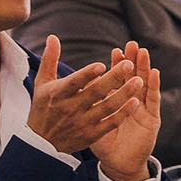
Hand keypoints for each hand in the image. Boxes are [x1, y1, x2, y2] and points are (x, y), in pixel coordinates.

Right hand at [26, 35, 143, 154]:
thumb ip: (49, 59)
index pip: (74, 82)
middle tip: (130, 64)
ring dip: (124, 93)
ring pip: (107, 107)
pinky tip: (136, 102)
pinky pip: (111, 122)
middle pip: (95, 92)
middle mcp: (70, 108)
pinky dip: (123, 113)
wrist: (41, 144)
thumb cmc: (43, 107)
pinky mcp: (91, 134)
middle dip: (114, 78)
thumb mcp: (42, 83)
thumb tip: (53, 37)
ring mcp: (82, 122)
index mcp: (58, 94)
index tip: (101, 64)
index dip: (87, 74)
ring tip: (139, 80)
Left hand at [89, 41, 160, 180]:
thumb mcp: (92, 120)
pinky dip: (153, 86)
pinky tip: (153, 73)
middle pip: (132, 77)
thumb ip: (87, 102)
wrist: (118, 163)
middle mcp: (131, 101)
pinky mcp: (152, 118)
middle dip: (132, 60)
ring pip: (144, 84)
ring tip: (142, 52)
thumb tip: (79, 84)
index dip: (116, 65)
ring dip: (144, 67)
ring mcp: (143, 109)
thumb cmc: (104, 142)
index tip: (115, 51)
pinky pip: (153, 100)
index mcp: (117, 101)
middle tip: (131, 45)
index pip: (117, 79)